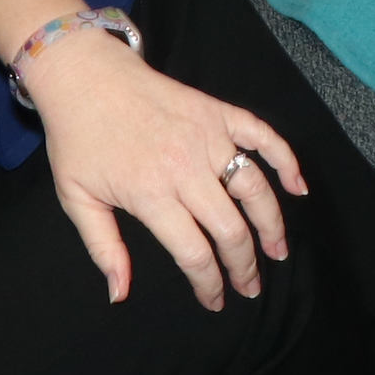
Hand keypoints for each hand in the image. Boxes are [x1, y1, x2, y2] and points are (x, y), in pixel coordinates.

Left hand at [19, 32, 302, 308]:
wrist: (84, 73)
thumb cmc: (77, 138)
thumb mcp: (76, 198)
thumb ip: (103, 249)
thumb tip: (120, 295)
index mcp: (151, 193)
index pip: (194, 253)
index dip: (209, 285)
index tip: (215, 301)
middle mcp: (186, 167)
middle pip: (231, 229)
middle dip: (245, 266)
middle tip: (250, 287)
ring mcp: (208, 136)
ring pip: (255, 189)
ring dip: (272, 225)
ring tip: (278, 250)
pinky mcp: (218, 112)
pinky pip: (263, 136)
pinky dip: (286, 160)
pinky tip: (298, 187)